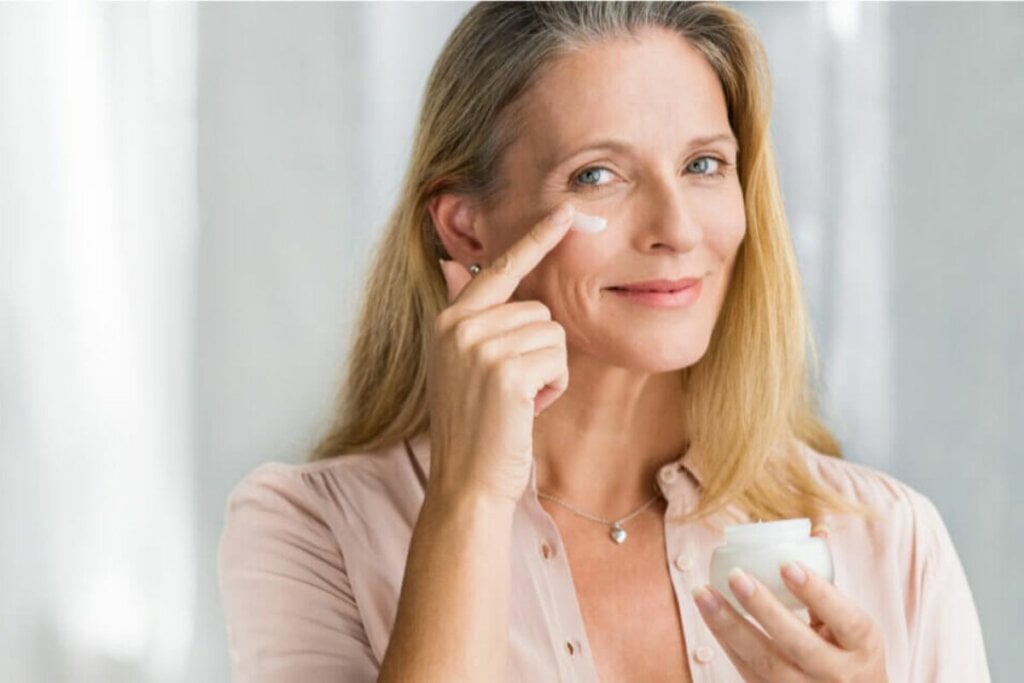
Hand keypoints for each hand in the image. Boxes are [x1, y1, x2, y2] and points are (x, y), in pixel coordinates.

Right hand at [428, 202, 575, 504]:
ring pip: (553, 333)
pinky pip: (558, 358)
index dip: (535, 239)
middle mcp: (460, 325)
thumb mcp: (461, 362)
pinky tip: (527, 409)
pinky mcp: (506, 371)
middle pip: (539, 309)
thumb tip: (453, 264)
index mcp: (450, 319)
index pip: (499, 267)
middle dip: (540, 350)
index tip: (566, 211)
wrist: (467, 481)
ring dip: (548, 370)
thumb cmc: (475, 425)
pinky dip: (553, 386)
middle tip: (513, 390)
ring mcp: (480, 346)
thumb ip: (465, 312)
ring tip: (517, 400)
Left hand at [691, 527, 887, 681]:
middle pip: (797, 643)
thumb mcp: (854, 625)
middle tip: (736, 575)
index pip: (844, 619)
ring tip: (703, 593)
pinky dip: (726, 641)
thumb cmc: (851, 655)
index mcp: (862, 646)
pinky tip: (709, 615)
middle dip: (763, 608)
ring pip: (764, 661)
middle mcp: (837, 674)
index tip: (787, 563)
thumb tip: (817, 531)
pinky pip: (747, 671)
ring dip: (729, 625)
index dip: (816, 592)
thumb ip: (830, 583)